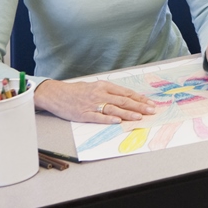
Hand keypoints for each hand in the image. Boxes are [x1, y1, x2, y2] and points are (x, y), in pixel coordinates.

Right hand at [33, 78, 156, 123]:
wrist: (57, 94)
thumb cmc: (77, 90)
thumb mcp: (95, 86)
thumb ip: (109, 92)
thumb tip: (126, 98)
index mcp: (104, 86)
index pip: (126, 92)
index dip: (139, 98)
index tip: (150, 103)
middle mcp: (100, 94)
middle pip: (123, 100)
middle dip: (139, 106)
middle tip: (151, 110)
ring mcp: (92, 104)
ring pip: (113, 108)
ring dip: (127, 113)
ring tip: (139, 117)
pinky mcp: (83, 114)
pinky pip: (98, 117)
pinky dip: (108, 119)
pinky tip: (117, 121)